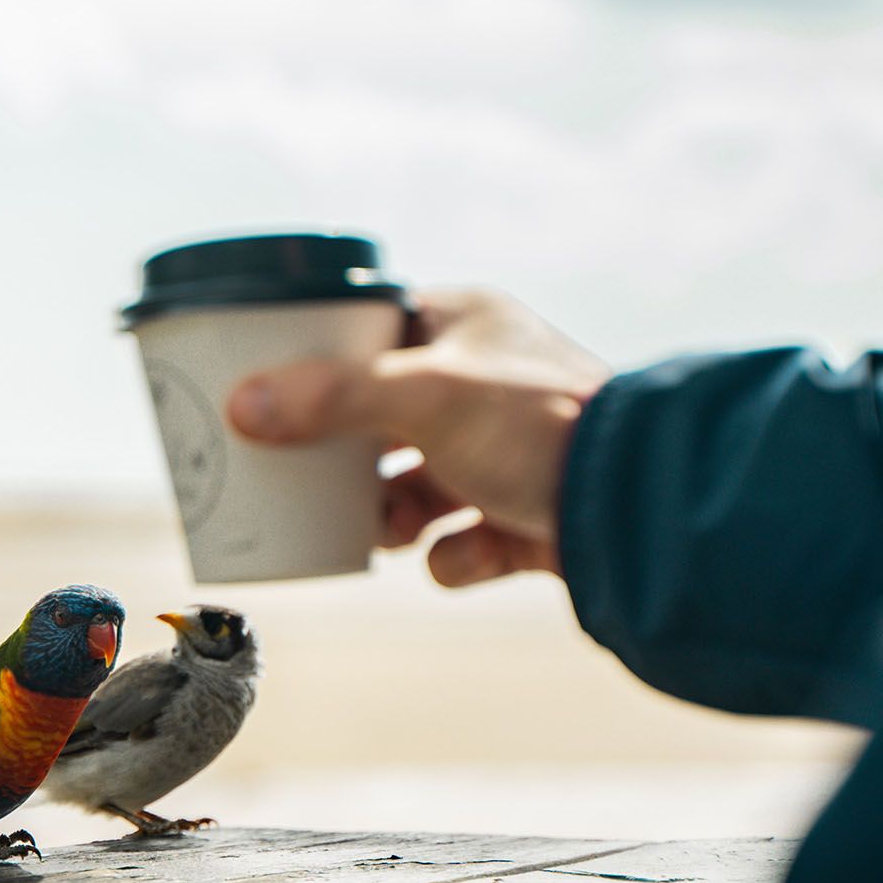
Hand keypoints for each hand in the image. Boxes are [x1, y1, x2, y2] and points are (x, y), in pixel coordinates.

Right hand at [225, 289, 608, 585]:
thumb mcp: (422, 395)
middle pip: (384, 421)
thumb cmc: (540, 423)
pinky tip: (462, 554)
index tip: (270, 391)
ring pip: (417, 489)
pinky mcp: (525, 519)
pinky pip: (461, 545)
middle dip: (348, 461)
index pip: (373, 329)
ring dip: (393, 517)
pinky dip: (455, 557)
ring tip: (381, 528)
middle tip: (304, 477)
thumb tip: (244, 405)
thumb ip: (330, 400)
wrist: (638, 505)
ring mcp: (506, 454)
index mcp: (465, 326)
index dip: (320, 361)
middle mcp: (485, 384)